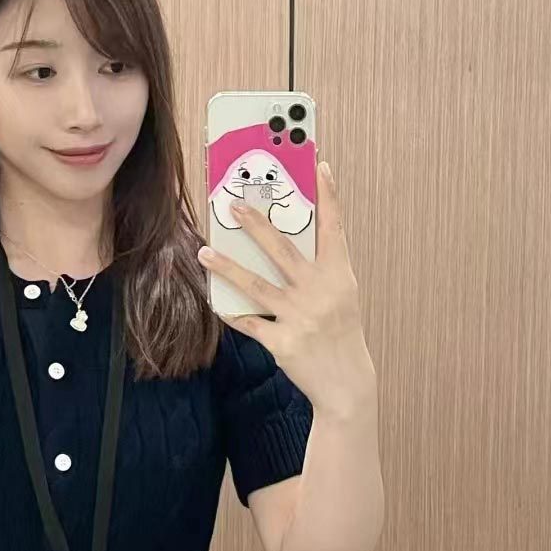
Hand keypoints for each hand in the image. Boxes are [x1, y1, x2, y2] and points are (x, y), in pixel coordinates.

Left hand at [197, 160, 375, 417]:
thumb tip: (284, 243)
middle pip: (283, 251)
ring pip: (256, 286)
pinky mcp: (282, 342)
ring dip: (227, 267)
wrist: (346, 384)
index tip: (320, 166)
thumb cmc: (341, 334)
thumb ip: (320, 270)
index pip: (335, 229)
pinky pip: (249, 323)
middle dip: (256, 225)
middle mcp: (320, 292)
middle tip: (233, 204)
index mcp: (339, 276)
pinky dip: (230, 311)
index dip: (329, 197)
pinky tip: (213, 300)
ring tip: (204, 253)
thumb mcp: (341, 297)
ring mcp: (300, 317)